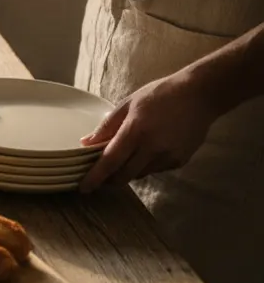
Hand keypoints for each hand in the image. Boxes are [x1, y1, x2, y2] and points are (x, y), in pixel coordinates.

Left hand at [78, 72, 217, 191]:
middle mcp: (152, 148)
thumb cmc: (160, 95)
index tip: (83, 188)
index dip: (95, 177)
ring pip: (139, 174)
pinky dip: (146, 165)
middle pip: (124, 175)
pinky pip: (156, 170)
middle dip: (109, 180)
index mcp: (135, 131)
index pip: (110, 162)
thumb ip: (107, 126)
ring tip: (125, 157)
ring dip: (127, 172)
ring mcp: (168, 157)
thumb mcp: (128, 104)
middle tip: (99, 177)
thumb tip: (86, 143)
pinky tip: (149, 150)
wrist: (199, 95)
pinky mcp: (180, 161)